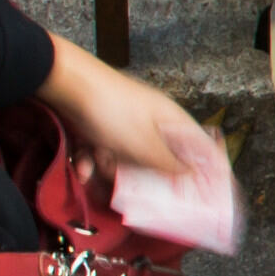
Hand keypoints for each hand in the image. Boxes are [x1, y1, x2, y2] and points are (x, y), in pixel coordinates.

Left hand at [33, 37, 220, 195]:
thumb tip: (191, 173)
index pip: (198, 144)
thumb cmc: (114, 112)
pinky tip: (80, 166)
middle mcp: (152, 120)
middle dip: (139, 174)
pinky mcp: (102, 124)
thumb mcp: (143, 145)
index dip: (204, 165)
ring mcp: (126, 121)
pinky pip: (103, 149)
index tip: (205, 187)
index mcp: (172, 120)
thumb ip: (168, 162)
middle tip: (131, 191)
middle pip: (156, 155)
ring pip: (125, 155)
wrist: (69, 85)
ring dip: (106, 169)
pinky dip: (90, 159)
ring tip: (91, 171)